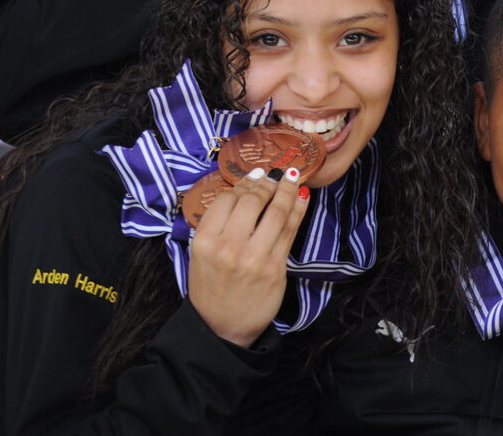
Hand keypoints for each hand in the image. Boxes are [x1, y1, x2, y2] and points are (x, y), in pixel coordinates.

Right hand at [187, 167, 309, 346]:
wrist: (221, 327)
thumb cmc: (211, 289)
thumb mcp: (200, 256)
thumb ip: (217, 225)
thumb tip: (244, 190)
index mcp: (204, 242)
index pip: (227, 200)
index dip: (245, 182)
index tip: (256, 174)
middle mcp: (228, 247)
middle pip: (252, 201)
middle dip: (267, 183)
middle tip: (276, 174)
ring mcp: (254, 258)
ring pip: (276, 212)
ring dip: (286, 190)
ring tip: (291, 178)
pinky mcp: (275, 268)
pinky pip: (290, 230)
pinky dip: (298, 209)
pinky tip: (301, 197)